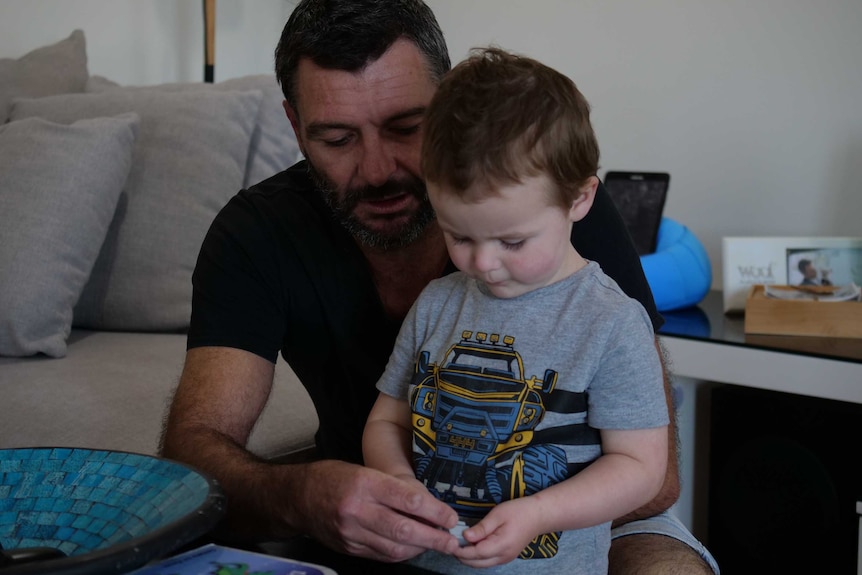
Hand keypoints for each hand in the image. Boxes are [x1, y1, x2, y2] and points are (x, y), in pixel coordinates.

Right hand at [294, 460, 458, 561]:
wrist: (296, 498)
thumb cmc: (333, 478)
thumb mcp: (364, 470)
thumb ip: (393, 487)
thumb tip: (427, 504)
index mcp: (365, 483)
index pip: (408, 500)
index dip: (435, 512)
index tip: (451, 517)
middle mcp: (358, 510)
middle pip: (404, 529)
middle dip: (433, 537)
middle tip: (452, 540)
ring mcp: (352, 533)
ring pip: (394, 548)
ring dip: (420, 549)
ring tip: (436, 544)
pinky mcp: (349, 548)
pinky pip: (382, 556)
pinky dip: (401, 554)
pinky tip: (413, 548)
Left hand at [452, 499, 539, 567]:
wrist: (538, 516)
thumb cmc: (519, 511)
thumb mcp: (499, 514)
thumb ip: (482, 527)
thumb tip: (466, 536)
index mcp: (502, 545)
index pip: (476, 553)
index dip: (461, 549)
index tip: (450, 541)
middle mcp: (503, 557)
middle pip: (476, 563)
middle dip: (461, 555)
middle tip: (451, 541)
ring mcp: (505, 559)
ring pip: (480, 565)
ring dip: (468, 557)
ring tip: (459, 542)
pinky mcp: (505, 557)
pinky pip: (486, 561)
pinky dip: (476, 557)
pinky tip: (471, 544)